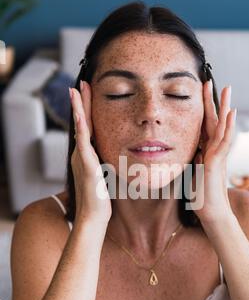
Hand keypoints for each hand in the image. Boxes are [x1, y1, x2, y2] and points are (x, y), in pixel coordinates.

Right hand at [70, 80, 111, 224]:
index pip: (89, 127)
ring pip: (80, 127)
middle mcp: (82, 153)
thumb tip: (120, 156)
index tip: (90, 93)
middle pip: (82, 122)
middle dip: (82, 102)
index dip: (89, 110)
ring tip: (76, 90)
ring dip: (79, 108)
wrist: (93, 215)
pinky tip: (81, 114)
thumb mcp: (107, 175)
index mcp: (88, 155)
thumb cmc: (102, 199)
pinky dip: (81, 127)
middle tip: (81, 83)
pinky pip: (82, 142)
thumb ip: (109, 163)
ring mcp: (81, 158)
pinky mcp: (85, 164)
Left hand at [191, 79, 236, 224]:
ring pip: (222, 127)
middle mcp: (213, 150)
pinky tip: (231, 113)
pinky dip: (228, 127)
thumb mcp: (190, 172)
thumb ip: (190, 159)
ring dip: (225, 107)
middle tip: (211, 81)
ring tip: (227, 89)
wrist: (210, 213)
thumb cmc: (200, 196)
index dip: (202, 109)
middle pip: (213, 121)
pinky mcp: (217, 162)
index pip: (203, 125)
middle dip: (212, 101)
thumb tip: (186, 150)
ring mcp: (217, 155)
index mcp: (205, 150)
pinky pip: (224, 142)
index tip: (199, 92)